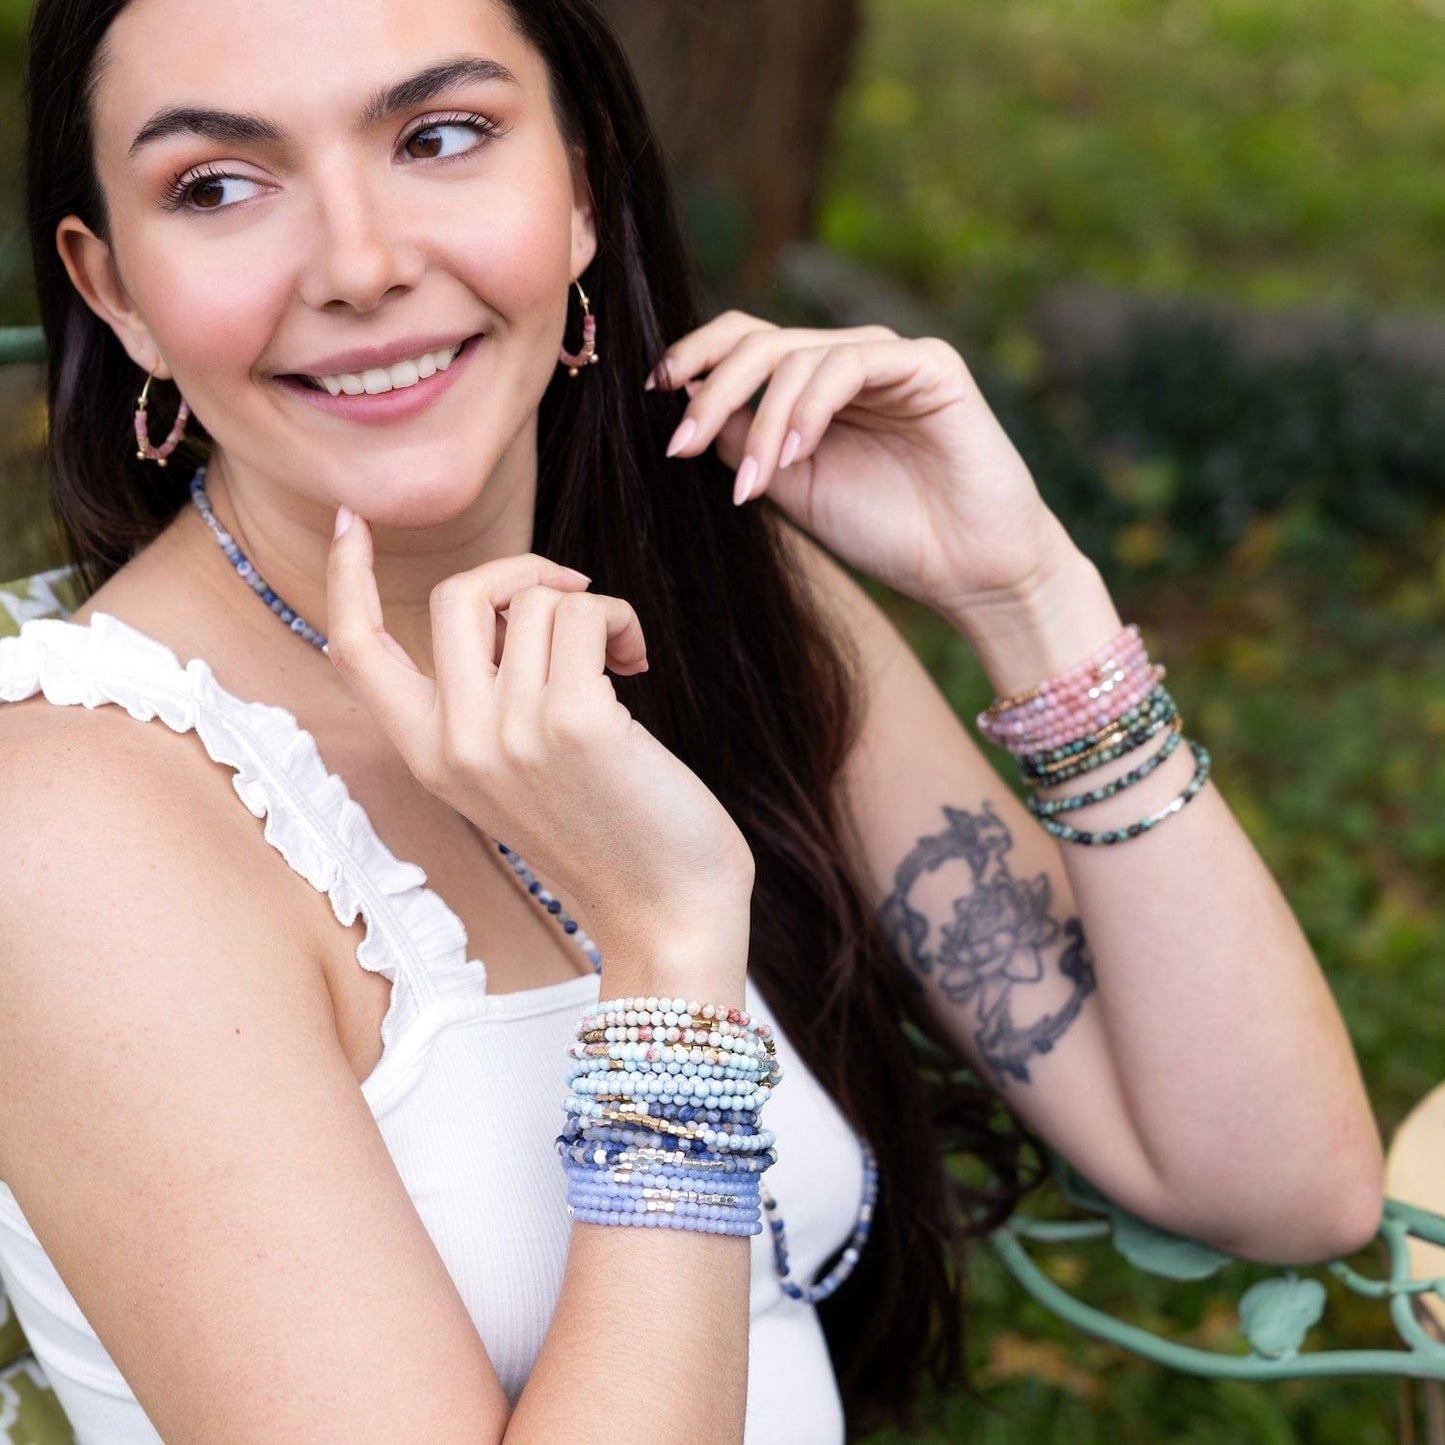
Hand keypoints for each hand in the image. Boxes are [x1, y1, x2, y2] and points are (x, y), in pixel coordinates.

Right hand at [325, 516, 754, 979]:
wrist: (666, 910)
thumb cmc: (607, 831)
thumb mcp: (514, 773)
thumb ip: (488, 700)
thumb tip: (511, 601)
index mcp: (428, 756)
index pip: (354, 649)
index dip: (345, 577)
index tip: (351, 523)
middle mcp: (454, 743)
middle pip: (457, 595)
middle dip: (523, 571)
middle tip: (576, 596)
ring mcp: (508, 733)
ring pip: (535, 600)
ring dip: (593, 609)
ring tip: (621, 660)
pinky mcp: (572, 721)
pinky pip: (584, 613)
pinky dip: (620, 621)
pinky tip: (637, 664)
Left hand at [652, 312, 1077, 619]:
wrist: (967, 569)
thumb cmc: (886, 531)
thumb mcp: (792, 487)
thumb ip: (745, 442)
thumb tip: (689, 401)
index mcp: (814, 387)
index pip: (746, 343)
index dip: (696, 356)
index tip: (655, 393)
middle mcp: (849, 361)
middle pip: (761, 342)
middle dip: (712, 392)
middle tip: (680, 446)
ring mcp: (889, 358)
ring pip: (798, 355)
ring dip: (762, 421)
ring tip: (754, 483)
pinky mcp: (929, 365)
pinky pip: (850, 364)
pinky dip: (811, 407)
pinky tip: (797, 454)